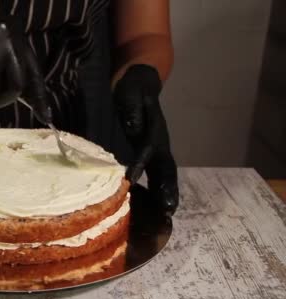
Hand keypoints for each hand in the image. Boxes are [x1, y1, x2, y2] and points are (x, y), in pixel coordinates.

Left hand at [114, 64, 178, 215]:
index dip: (140, 164)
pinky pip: (154, 175)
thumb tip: (133, 126)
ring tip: (165, 216)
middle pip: (166, 168)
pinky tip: (150, 207)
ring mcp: (156, 150)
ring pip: (163, 175)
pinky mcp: (149, 154)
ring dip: (165, 194)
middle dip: (167, 189)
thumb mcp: (130, 91)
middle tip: (168, 209)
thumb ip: (131, 107)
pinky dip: (155, 191)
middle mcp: (159, 143)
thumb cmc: (133, 88)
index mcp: (154, 130)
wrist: (140, 83)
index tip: (131, 179)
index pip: (147, 150)